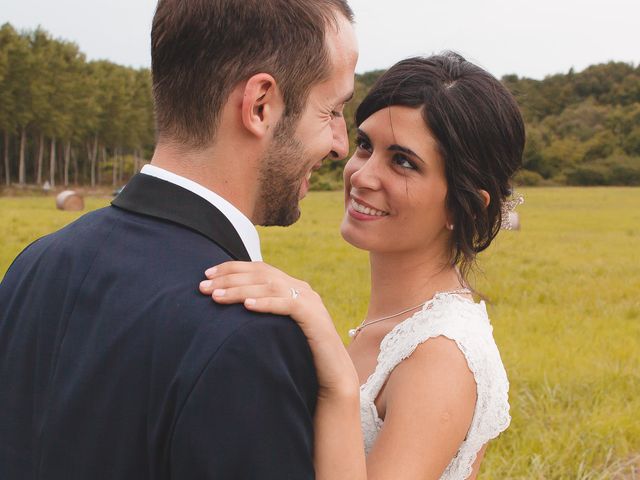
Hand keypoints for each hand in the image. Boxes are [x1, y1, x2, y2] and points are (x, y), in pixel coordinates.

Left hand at [199, 262, 358, 395]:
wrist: (333, 375)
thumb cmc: (300, 354)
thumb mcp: (276, 329)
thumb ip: (261, 314)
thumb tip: (228, 311)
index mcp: (292, 287)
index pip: (259, 268)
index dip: (232, 268)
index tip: (206, 274)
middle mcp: (301, 289)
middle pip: (261, 274)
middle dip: (229, 278)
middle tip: (203, 286)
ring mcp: (309, 301)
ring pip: (270, 286)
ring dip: (240, 290)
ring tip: (216, 297)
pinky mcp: (314, 317)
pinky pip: (287, 304)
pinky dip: (266, 303)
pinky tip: (247, 306)